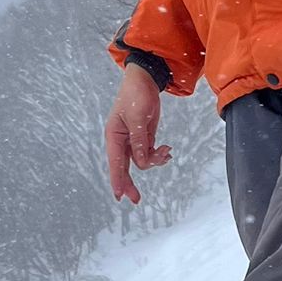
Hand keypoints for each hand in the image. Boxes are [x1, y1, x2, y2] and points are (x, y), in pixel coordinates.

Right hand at [105, 66, 170, 203]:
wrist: (146, 80)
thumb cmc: (136, 94)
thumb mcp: (137, 117)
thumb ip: (139, 141)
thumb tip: (142, 162)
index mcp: (114, 135)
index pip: (114, 162)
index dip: (117, 180)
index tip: (119, 195)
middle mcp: (121, 140)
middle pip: (125, 167)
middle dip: (131, 183)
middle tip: (136, 199)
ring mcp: (133, 140)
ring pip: (142, 160)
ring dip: (155, 160)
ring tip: (167, 152)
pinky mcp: (144, 137)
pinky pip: (150, 153)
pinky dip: (159, 154)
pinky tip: (168, 150)